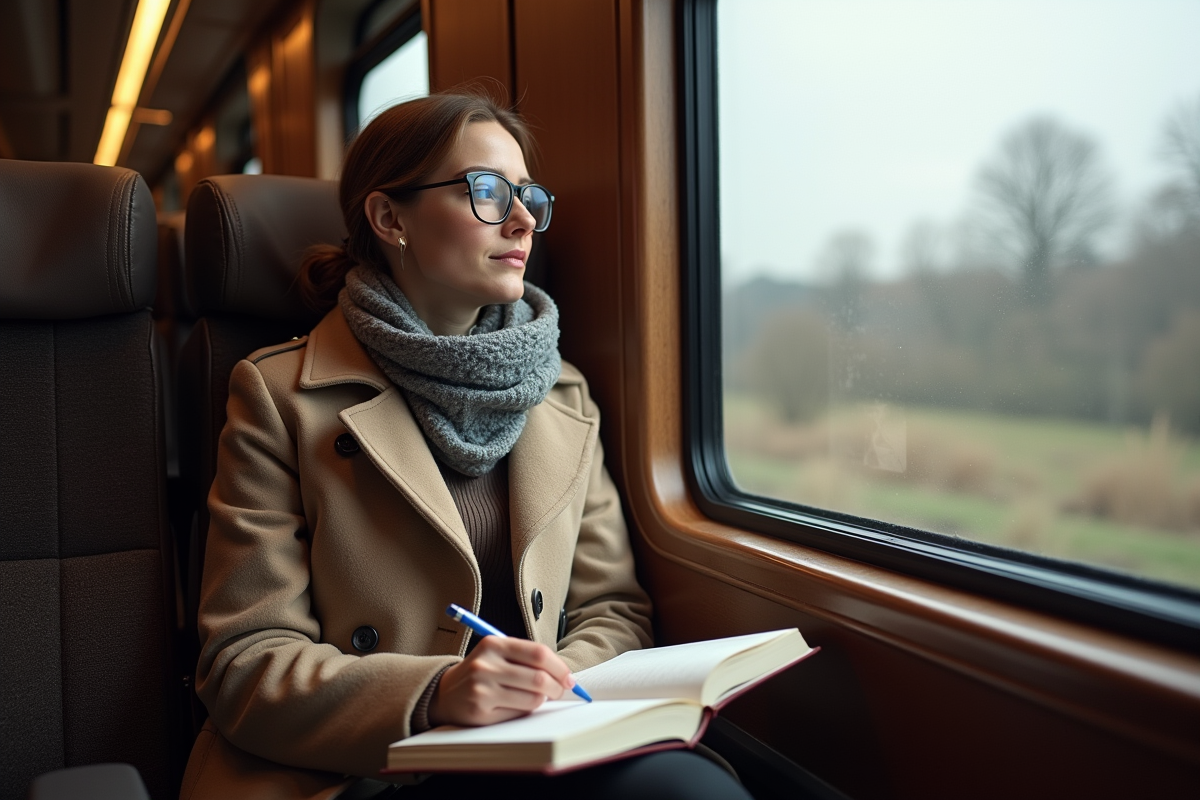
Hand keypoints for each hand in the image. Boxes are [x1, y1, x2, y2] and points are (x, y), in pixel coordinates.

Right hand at [428, 637, 574, 726]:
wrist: (445, 692)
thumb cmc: (481, 671)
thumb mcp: (498, 654)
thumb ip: (527, 658)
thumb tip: (564, 675)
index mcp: (494, 644)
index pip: (538, 653)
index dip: (560, 667)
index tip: (569, 677)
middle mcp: (486, 665)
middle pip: (539, 678)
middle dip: (557, 687)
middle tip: (560, 691)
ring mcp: (482, 689)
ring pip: (532, 699)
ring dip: (542, 700)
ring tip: (537, 697)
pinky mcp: (480, 711)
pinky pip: (518, 713)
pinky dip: (526, 710)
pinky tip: (518, 705)